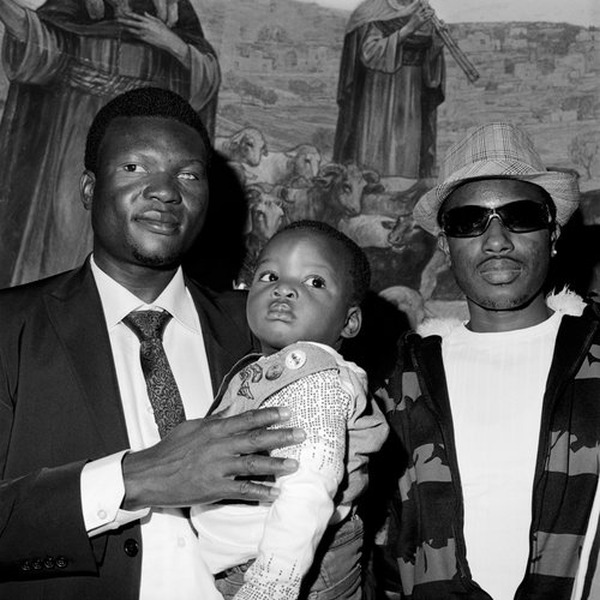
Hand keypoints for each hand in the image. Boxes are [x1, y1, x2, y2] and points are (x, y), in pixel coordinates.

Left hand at [115, 11, 184, 52]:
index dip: (129, 14)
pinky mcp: (145, 39)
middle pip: (132, 22)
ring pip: (133, 29)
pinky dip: (131, 34)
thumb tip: (145, 13)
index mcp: (149, 21)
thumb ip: (150, 17)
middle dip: (124, 20)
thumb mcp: (159, 22)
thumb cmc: (165, 32)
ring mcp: (145, 33)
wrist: (169, 41)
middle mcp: (145, 26)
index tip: (124, 12)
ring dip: (126, 28)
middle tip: (117, 19)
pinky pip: (136, 36)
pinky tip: (127, 33)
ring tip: (120, 26)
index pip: (137, 16)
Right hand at [122, 407, 304, 509]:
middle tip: (300, 434)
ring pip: (252, 464)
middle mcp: (219, 446)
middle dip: (280, 436)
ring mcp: (218, 467)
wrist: (149, 475)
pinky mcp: (214, 488)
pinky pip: (242, 490)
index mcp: (214, 429)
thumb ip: (214, 420)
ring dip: (276, 465)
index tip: (287, 412)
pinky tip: (275, 493)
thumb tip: (231, 412)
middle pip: (255, 439)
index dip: (269, 415)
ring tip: (294, 464)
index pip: (247, 419)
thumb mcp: (192, 427)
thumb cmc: (169, 450)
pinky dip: (260, 492)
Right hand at [406, 1, 433, 33]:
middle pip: (425, 11)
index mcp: (416, 13)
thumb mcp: (413, 17)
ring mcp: (420, 18)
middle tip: (432, 10)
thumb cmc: (411, 24)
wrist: (409, 28)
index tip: (428, 8)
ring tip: (433, 13)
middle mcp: (418, 15)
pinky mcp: (421, 22)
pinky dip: (429, 17)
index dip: (426, 7)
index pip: (422, 8)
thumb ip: (417, 14)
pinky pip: (427, 18)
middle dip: (429, 11)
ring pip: (426, 14)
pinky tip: (431, 17)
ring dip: (430, 14)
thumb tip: (420, 13)